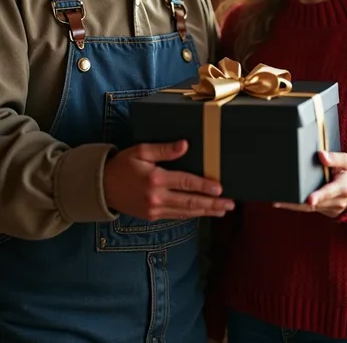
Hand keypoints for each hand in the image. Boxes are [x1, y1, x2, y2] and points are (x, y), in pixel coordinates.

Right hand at [103, 140, 234, 219]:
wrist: (101, 187)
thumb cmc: (122, 165)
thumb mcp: (140, 151)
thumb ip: (164, 149)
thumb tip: (185, 145)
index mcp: (155, 179)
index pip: (185, 183)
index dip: (204, 186)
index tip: (220, 188)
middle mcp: (156, 197)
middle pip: (190, 202)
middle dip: (212, 204)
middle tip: (229, 205)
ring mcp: (154, 209)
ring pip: (185, 212)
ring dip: (205, 212)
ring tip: (222, 211)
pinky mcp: (152, 216)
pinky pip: (176, 216)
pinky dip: (191, 214)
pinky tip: (202, 212)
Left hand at [274, 151, 346, 217]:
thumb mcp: (346, 162)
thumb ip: (334, 158)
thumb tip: (321, 155)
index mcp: (342, 188)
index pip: (330, 192)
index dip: (320, 196)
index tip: (310, 199)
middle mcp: (336, 201)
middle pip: (315, 203)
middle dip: (297, 203)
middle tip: (280, 201)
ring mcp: (329, 208)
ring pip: (308, 208)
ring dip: (292, 206)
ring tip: (276, 201)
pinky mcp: (322, 210)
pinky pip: (307, 210)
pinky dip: (294, 206)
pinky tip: (281, 202)